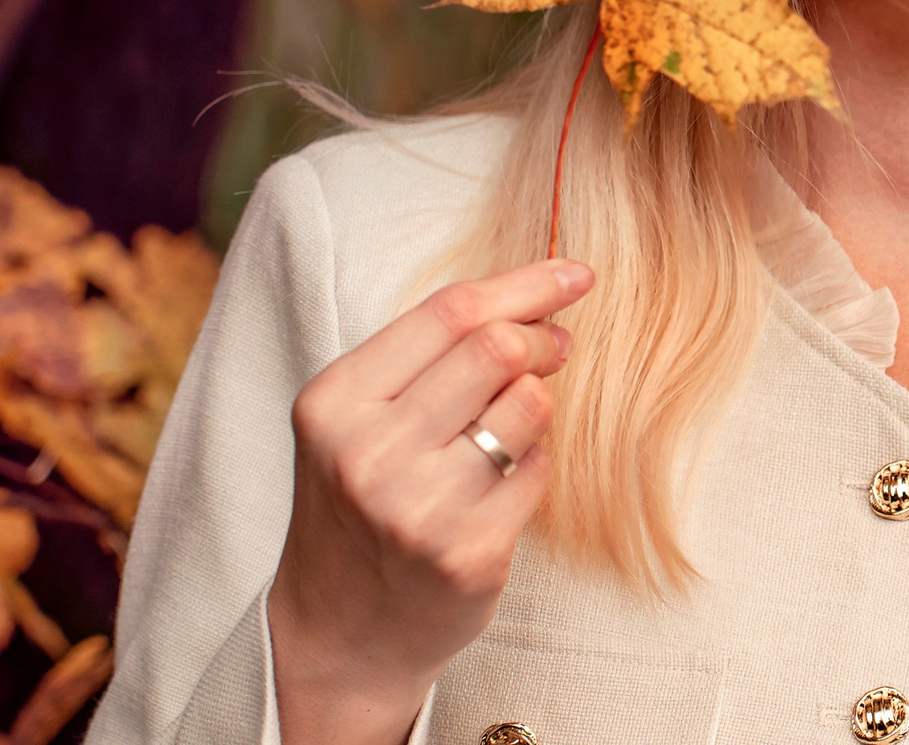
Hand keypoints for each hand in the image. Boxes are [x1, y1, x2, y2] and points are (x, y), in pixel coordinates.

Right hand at [266, 258, 593, 744]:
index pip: (449, 312)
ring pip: (529, 404)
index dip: (526, 283)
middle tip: (554, 347)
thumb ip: (428, 356)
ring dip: (536, 403)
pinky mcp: (469, 554)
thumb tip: (542, 293)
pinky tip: (500, 483)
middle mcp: (368, 454)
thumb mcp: (357, 420)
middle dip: (542, 338)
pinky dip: (534, 461)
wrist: (340, 634)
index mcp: (334, 403)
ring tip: (510, 425)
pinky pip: (539, 468)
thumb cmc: (358, 506)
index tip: (575, 273)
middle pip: (496, 348)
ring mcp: (419, 510)